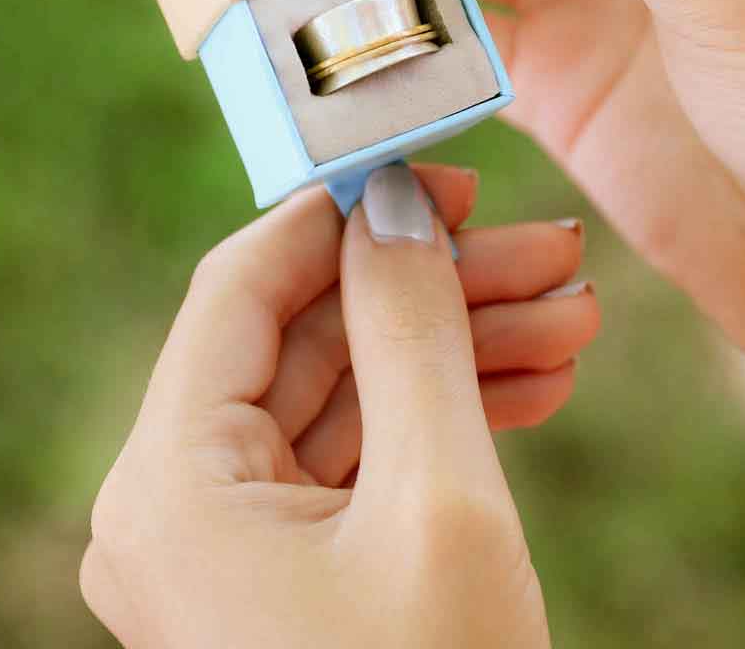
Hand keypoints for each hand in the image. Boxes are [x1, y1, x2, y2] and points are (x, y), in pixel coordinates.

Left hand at [81, 163, 598, 647]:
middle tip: (550, 248)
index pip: (246, 285)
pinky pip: (364, 460)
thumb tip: (397, 204)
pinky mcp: (291, 572)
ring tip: (575, 318)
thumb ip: (411, 331)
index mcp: (169, 479)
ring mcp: (234, 543)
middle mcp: (179, 503)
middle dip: (439, 288)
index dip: (344, 213)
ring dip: (462, 348)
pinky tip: (537, 379)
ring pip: (351, 395)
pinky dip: (446, 416)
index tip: (441, 172)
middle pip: (314, 338)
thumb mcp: (437, 499)